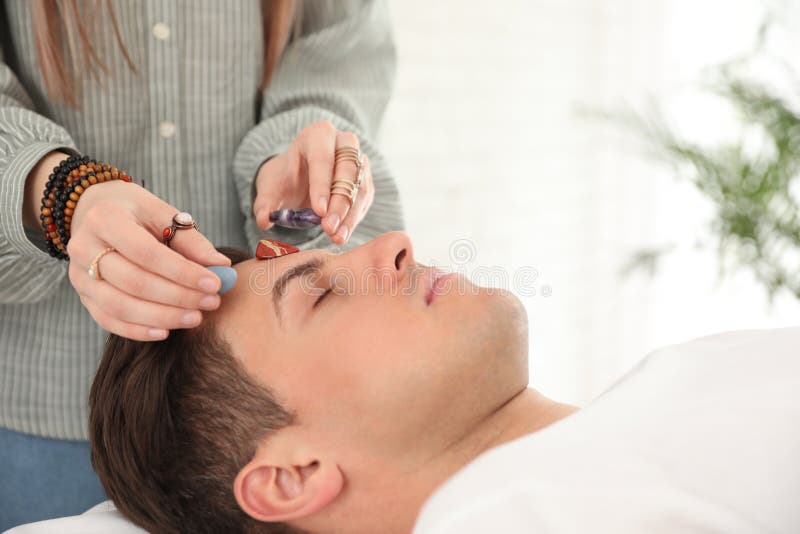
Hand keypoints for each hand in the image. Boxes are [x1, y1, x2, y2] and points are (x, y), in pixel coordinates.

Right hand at [67, 180, 230, 340]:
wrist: (95, 211)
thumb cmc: (137, 213)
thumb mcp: (163, 214)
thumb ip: (191, 241)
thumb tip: (222, 267)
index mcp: (105, 218)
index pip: (147, 253)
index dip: (182, 272)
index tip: (214, 284)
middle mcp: (84, 248)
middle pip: (134, 282)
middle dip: (178, 297)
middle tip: (211, 302)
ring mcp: (79, 275)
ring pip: (120, 306)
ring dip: (162, 317)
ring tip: (196, 318)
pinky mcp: (83, 296)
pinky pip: (108, 320)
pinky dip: (138, 330)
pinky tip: (166, 332)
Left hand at [252, 120, 374, 244]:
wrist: (300, 181)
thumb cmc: (286, 179)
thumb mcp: (271, 189)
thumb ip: (265, 204)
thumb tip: (264, 220)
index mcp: (317, 135)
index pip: (323, 157)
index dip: (322, 185)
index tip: (319, 211)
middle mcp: (344, 142)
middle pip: (347, 171)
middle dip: (339, 203)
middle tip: (328, 228)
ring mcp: (359, 161)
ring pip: (360, 187)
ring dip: (349, 215)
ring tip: (336, 236)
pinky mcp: (366, 181)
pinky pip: (365, 200)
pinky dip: (354, 219)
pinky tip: (342, 234)